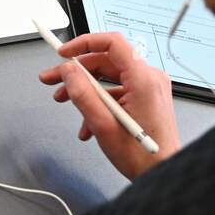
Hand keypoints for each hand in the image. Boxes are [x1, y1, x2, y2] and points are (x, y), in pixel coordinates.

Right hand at [39, 31, 180, 179]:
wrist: (161, 172)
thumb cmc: (141, 156)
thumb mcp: (102, 125)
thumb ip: (82, 94)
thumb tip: (68, 71)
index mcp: (143, 80)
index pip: (112, 43)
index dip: (83, 44)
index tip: (64, 53)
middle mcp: (149, 78)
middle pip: (106, 60)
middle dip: (76, 71)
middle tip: (53, 79)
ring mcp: (149, 87)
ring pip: (108, 76)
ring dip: (84, 88)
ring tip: (65, 100)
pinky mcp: (146, 96)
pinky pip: (116, 89)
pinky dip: (98, 100)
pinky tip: (87, 121)